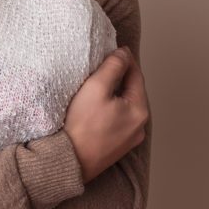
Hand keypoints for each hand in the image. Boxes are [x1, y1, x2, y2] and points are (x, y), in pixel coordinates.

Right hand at [63, 47, 148, 182]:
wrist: (69, 161)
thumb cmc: (82, 125)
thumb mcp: (96, 87)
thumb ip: (113, 66)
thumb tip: (124, 53)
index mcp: (140, 111)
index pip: (136, 75)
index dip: (125, 59)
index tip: (115, 48)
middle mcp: (139, 127)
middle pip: (132, 92)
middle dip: (120, 77)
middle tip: (104, 64)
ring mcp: (129, 139)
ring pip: (125, 107)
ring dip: (116, 94)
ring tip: (99, 85)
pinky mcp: (116, 147)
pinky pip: (118, 121)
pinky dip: (111, 110)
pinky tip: (97, 108)